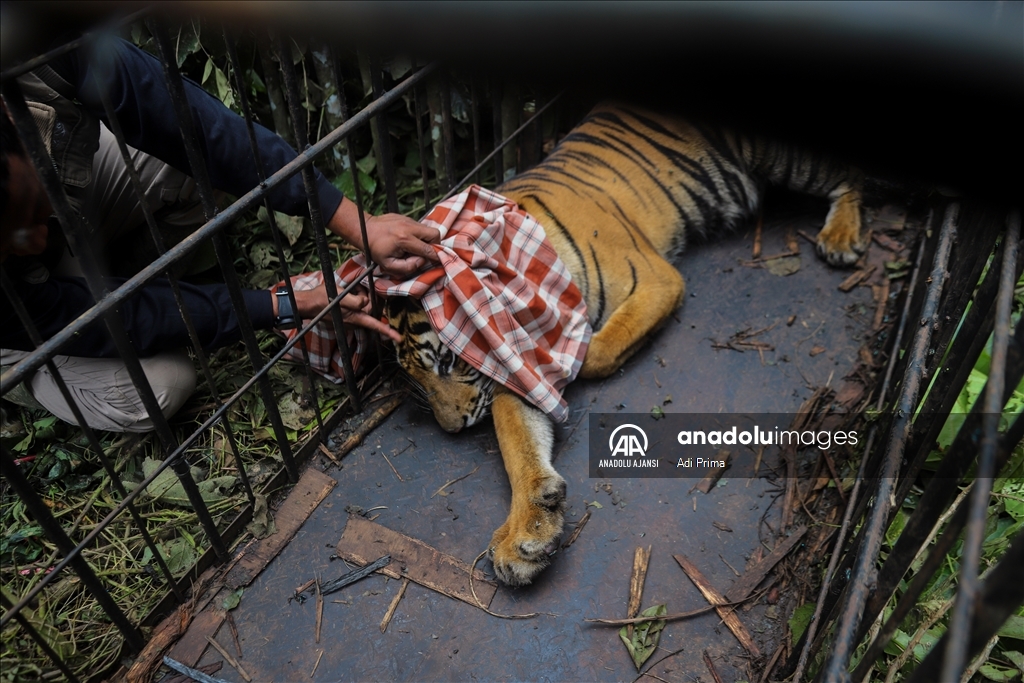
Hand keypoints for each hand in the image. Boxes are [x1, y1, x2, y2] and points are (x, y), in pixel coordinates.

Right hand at [275, 286, 400, 342]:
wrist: (307, 304)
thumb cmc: (322, 299)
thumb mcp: (339, 295)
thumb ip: (354, 300)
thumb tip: (365, 302)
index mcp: (355, 318)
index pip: (375, 325)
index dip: (388, 332)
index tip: (399, 339)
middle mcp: (354, 322)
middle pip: (370, 312)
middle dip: (368, 300)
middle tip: (356, 289)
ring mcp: (349, 321)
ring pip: (363, 310)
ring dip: (360, 299)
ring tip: (347, 291)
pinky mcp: (344, 319)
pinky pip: (355, 310)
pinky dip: (354, 302)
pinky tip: (344, 295)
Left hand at [327, 198, 439, 278]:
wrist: (365, 230)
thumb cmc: (375, 250)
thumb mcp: (388, 265)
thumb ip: (408, 267)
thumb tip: (422, 261)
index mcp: (404, 240)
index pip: (428, 249)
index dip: (436, 257)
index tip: (439, 261)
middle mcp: (409, 227)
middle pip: (435, 234)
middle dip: (435, 244)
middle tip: (427, 252)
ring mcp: (408, 220)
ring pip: (429, 229)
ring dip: (427, 239)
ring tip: (417, 246)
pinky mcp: (406, 217)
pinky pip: (420, 226)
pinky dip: (419, 234)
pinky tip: (409, 239)